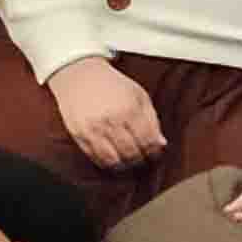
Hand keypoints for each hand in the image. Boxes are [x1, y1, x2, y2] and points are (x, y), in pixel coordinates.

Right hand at [45, 55, 167, 170]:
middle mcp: (112, 120)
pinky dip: (107, 163)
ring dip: (124, 165)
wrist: (79, 76)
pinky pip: (96, 158)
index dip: (154, 151)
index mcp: (130, 108)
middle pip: (132, 153)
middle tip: (141, 158)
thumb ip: (152, 119)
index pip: (148, 141)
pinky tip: (112, 158)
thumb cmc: (112, 85)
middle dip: (140, 159)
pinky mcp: (80, 135)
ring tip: (127, 160)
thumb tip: (161, 143)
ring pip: (114, 161)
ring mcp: (94, 129)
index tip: (154, 152)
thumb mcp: (138, 95)